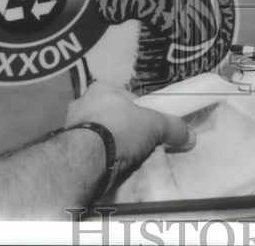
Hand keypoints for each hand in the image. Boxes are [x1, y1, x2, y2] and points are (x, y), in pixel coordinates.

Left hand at [65, 82, 193, 172]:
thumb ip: (172, 128)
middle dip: (121, 129)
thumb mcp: (155, 125)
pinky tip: (106, 166)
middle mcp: (82, 103)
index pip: (125, 99)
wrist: (87, 157)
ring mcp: (70, 125)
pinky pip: (85, 150)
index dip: (139, 113)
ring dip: (107, 144)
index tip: (146, 128)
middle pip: (109, 116)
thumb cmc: (120, 129)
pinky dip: (95, 157)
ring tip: (121, 159)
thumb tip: (190, 137)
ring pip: (95, 133)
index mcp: (101, 89)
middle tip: (135, 144)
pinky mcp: (65, 147)